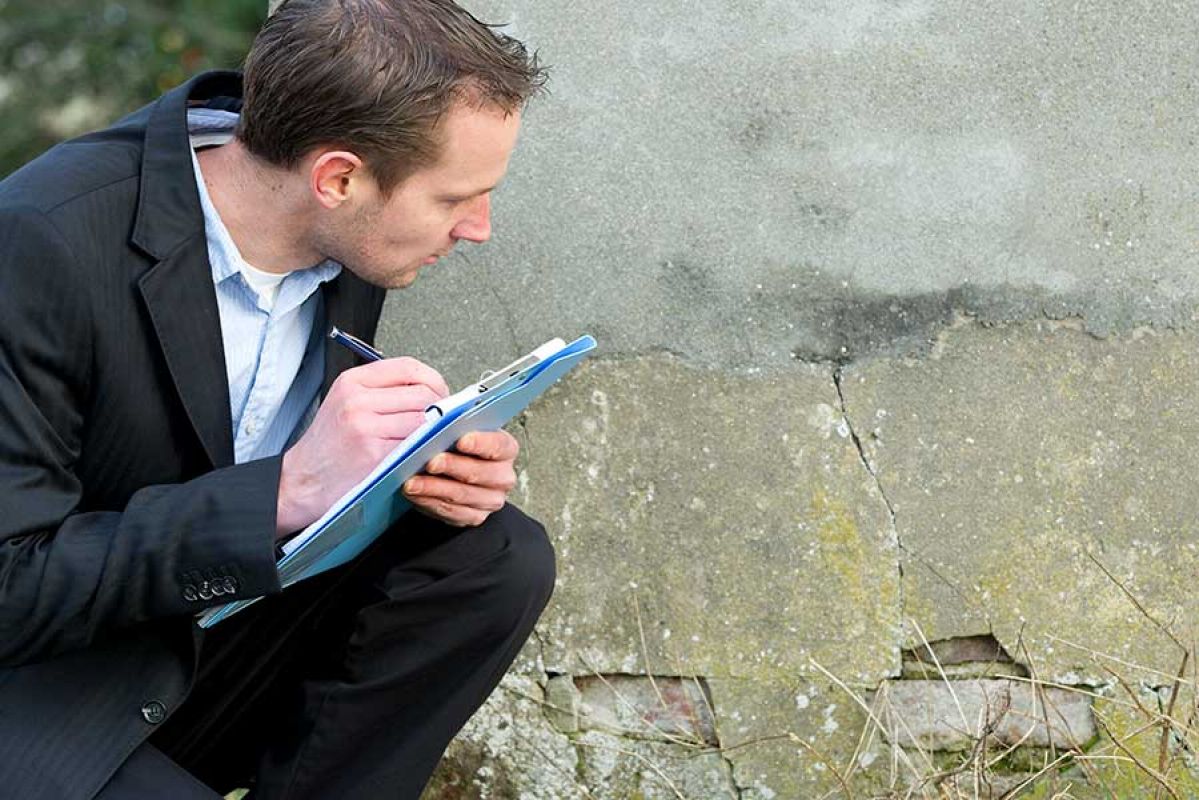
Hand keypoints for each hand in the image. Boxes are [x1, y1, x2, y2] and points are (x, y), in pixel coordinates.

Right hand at [276, 357, 448, 536]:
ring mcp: (365, 427)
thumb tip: (430, 389)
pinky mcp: (374, 454)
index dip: (432, 379)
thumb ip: (382, 391)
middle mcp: (357, 401)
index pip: (408, 367)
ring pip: (423, 419)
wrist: (301, 481)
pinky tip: (421, 453)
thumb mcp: (345, 403)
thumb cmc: (328, 446)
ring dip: (435, 430)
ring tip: (430, 438)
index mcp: (352, 382)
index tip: (440, 392)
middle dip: (440, 407)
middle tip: (440, 421)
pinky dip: (425, 448)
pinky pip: (415, 445)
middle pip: (422, 393)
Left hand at [402, 430, 518, 526]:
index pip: (498, 445)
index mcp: (505, 449)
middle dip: (453, 467)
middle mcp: (503, 476)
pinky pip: (451, 513)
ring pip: (462, 495)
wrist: (449, 471)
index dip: (480, 443)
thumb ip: (453, 423)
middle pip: (480, 473)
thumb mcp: (456, 428)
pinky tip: (414, 494)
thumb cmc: (453, 444)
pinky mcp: (474, 517)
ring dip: (434, 488)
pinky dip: (429, 503)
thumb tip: (436, 419)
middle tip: (431, 461)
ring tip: (411, 482)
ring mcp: (490, 499)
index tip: (460, 440)